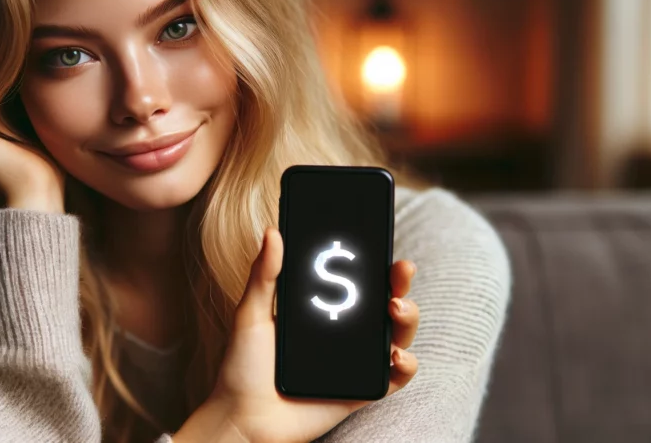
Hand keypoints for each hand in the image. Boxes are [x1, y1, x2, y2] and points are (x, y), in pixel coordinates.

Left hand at [175, 228, 419, 442]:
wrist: (243, 419)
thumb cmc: (242, 367)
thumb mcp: (251, 315)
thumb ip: (264, 275)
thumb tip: (272, 232)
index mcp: (321, 309)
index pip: (356, 280)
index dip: (374, 262)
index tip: (381, 242)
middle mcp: (344, 331)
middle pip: (385, 302)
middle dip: (400, 282)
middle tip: (400, 269)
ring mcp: (355, 361)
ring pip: (397, 334)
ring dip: (407, 317)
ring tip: (396, 308)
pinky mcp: (361, 390)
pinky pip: (395, 378)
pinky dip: (405, 365)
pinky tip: (396, 356)